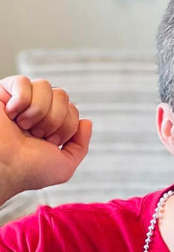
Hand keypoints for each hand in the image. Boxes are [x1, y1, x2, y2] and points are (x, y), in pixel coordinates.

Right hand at [0, 75, 91, 205]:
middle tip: (36, 134)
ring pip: (45, 86)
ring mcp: (19, 100)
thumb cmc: (28, 170)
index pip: (72, 109)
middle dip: (54, 119)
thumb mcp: (64, 165)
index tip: (50, 142)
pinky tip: (11, 113)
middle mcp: (35, 111)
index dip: (67, 126)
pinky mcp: (2, 92)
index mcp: (50, 125)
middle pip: (62, 95)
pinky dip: (21, 100)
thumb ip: (80, 145)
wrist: (4, 168)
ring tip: (23, 126)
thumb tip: (86, 122)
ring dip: (38, 111)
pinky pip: (22, 81)